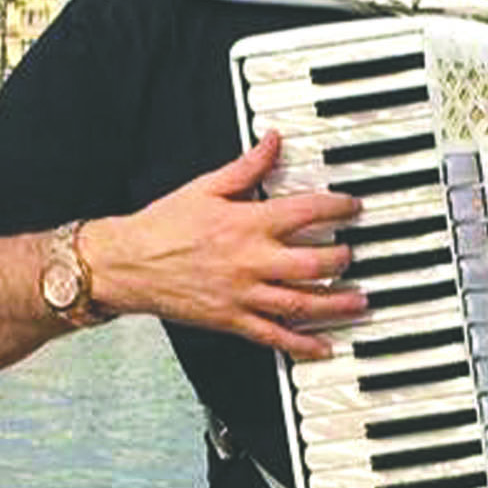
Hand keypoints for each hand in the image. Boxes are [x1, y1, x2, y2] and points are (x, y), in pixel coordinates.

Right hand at [81, 132, 366, 358]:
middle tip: (352, 255)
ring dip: (336, 303)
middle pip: (313, 263)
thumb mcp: (206, 186)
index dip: (337, 207)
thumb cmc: (163, 226)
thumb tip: (272, 141)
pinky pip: (274, 337)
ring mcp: (244, 294)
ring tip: (359, 301)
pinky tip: (323, 346)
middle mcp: (251, 260)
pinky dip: (302, 344)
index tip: (352, 207)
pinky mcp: (232, 320)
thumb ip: (247, 167)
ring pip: (302, 302)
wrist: (128, 264)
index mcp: (247, 223)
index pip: (306, 212)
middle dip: (341, 259)